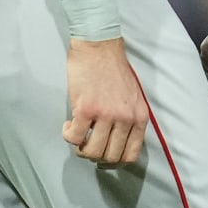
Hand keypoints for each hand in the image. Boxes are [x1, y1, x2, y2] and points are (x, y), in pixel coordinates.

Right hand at [63, 37, 148, 164]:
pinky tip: (68, 125)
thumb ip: (129, 119)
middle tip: (87, 146)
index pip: (130, 154)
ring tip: (78, 135)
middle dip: (96, 156)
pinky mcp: (85, 109)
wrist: (99, 46)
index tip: (105, 157)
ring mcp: (105, 115)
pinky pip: (74, 138)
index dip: (115, 161)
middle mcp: (125, 118)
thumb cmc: (114, 69)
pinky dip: (68, 136)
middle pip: (110, 156)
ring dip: (81, 149)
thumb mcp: (133, 97)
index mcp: (139, 117)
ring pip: (91, 152)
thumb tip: (117, 142)